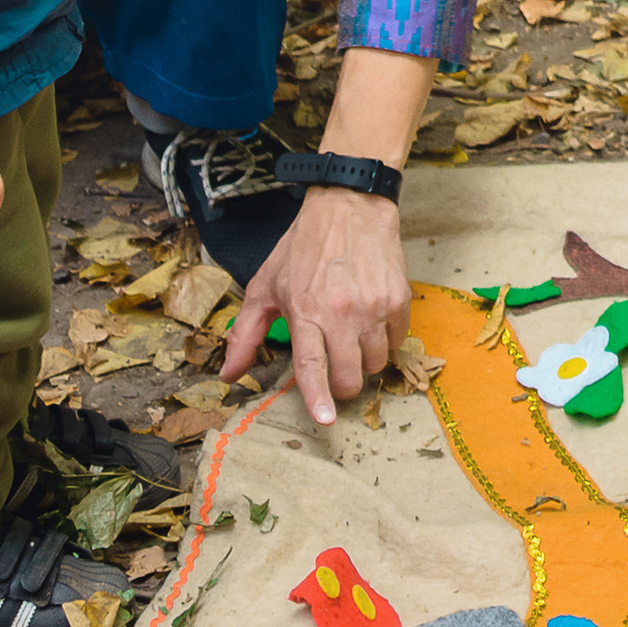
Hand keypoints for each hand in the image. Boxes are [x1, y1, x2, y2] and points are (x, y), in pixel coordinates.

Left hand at [225, 189, 412, 429]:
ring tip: (352, 336)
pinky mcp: (398, 300)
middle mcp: (341, 312)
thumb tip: (229, 374)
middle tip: (334, 366)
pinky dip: (385, 340)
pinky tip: (371, 320)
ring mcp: (373, 307)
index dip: (318, 397)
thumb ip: (245, 333)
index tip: (325, 420)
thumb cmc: (303, 248)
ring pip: (376, 363)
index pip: (312, 365)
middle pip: (350, 376)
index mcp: (305, 311)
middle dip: (341, 383)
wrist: (349, 207)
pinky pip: (397, 342)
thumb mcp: (265, 286)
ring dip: (364, 361)